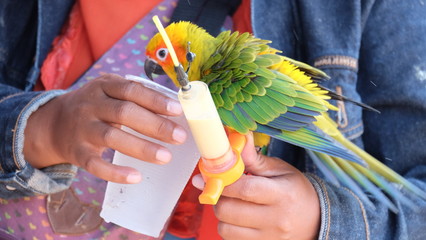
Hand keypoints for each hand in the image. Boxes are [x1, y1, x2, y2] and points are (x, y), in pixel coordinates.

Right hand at [24, 74, 186, 183]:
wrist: (54, 123)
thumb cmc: (95, 106)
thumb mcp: (110, 91)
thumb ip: (135, 96)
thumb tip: (174, 110)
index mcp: (103, 86)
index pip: (131, 90)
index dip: (155, 100)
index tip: (177, 110)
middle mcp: (90, 105)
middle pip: (124, 113)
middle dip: (155, 125)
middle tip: (180, 137)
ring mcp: (82, 129)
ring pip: (112, 137)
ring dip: (141, 148)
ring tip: (166, 157)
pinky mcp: (77, 153)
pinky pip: (96, 165)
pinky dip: (115, 173)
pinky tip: (136, 177)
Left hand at [193, 132, 319, 239]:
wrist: (316, 220)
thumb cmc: (295, 191)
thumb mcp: (280, 170)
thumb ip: (254, 158)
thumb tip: (235, 140)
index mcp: (282, 195)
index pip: (245, 189)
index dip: (222, 182)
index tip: (208, 176)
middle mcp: (275, 220)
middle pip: (229, 211)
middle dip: (218, 197)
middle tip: (222, 188)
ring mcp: (268, 237)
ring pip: (225, 228)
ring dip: (221, 214)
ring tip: (232, 203)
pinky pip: (230, 239)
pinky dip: (228, 227)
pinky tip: (237, 218)